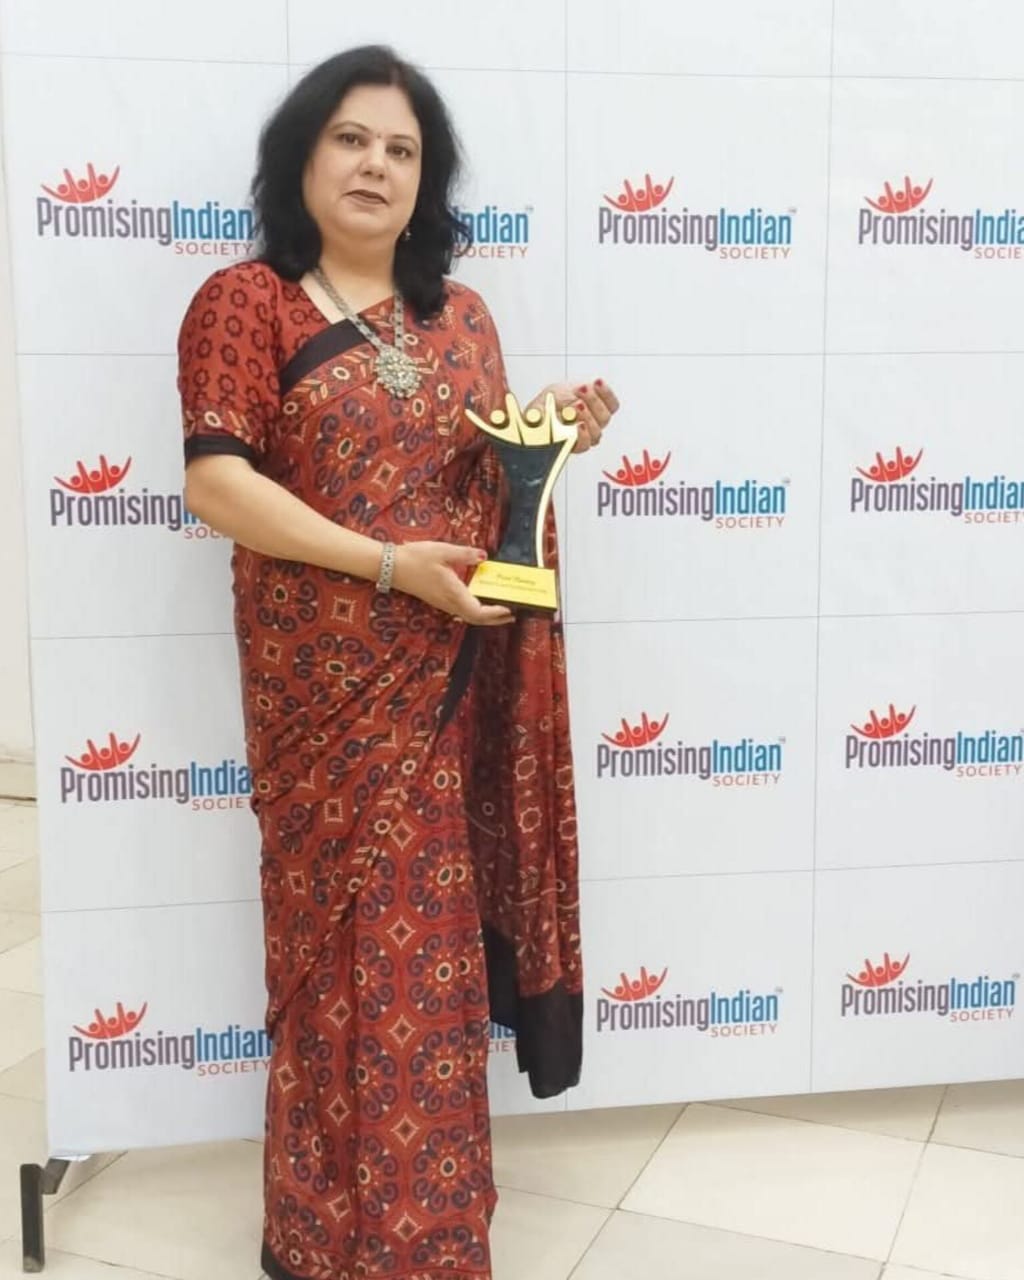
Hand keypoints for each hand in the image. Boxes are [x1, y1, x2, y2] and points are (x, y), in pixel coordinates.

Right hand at [391, 542, 513, 625]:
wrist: (391, 566)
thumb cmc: (416, 558)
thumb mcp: (443, 551)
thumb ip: (465, 554)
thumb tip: (484, 556)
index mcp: (453, 593)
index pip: (479, 612)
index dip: (495, 614)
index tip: (510, 610)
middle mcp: (449, 603)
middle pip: (476, 618)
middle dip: (495, 619)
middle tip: (512, 614)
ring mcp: (443, 603)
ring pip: (468, 616)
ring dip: (486, 616)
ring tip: (500, 611)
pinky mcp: (438, 600)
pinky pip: (461, 610)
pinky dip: (474, 610)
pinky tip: (479, 601)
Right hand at [530, 380, 620, 453]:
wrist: (554, 398)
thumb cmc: (544, 409)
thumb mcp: (536, 412)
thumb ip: (536, 417)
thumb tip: (536, 418)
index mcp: (571, 441)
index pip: (582, 445)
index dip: (581, 437)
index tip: (576, 425)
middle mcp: (587, 434)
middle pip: (595, 431)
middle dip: (586, 417)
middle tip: (575, 404)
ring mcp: (598, 420)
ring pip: (604, 417)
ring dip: (593, 402)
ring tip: (580, 389)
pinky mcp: (606, 406)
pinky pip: (612, 403)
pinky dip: (606, 392)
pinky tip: (596, 383)